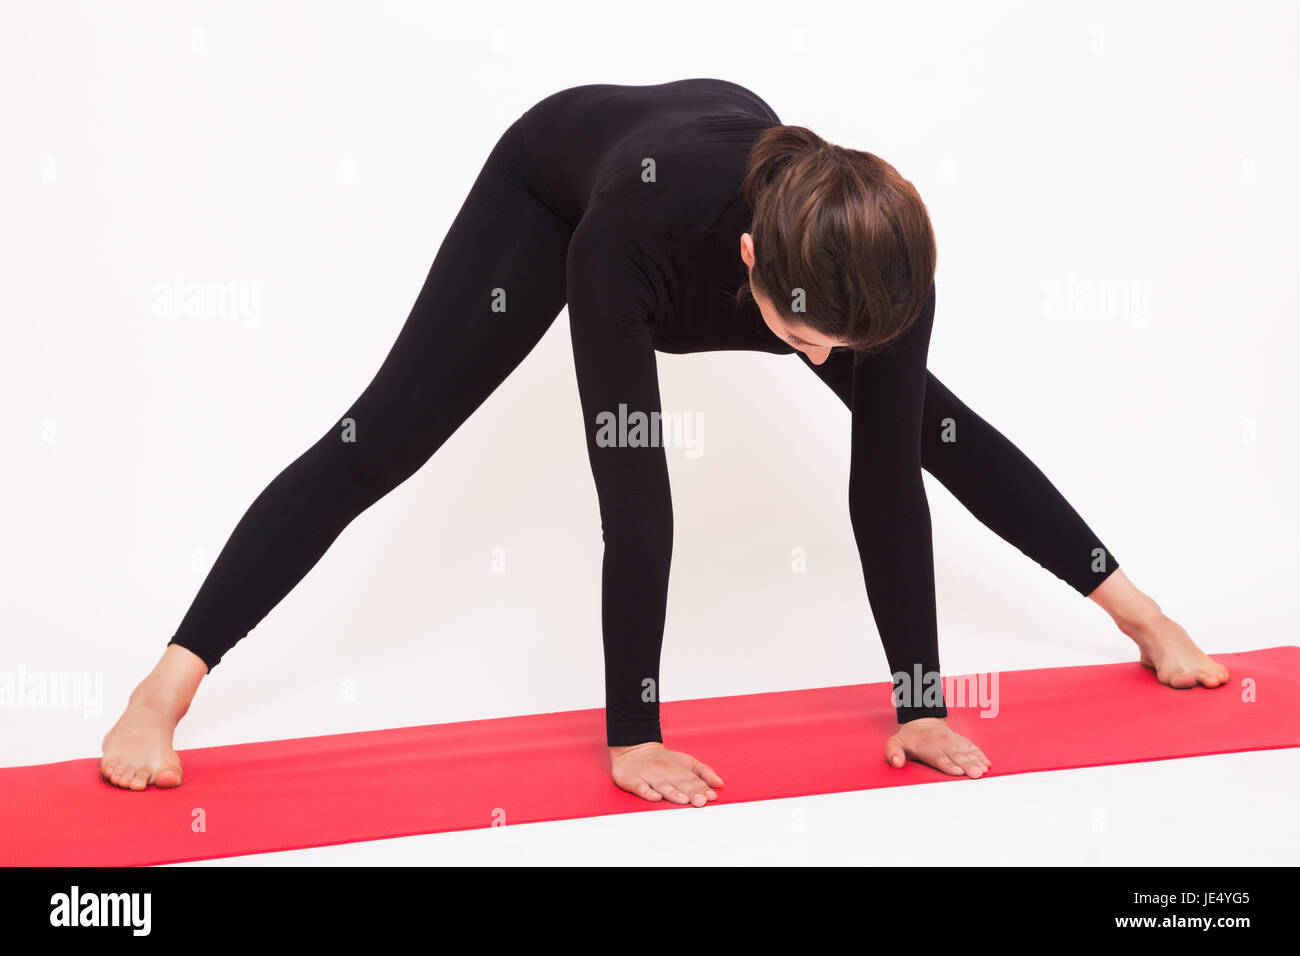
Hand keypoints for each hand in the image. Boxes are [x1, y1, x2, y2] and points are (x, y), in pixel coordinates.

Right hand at [609, 742, 723, 804]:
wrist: (635, 749)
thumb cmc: (665, 761)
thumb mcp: (687, 763)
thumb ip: (704, 773)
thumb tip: (720, 784)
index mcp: (680, 770)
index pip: (693, 781)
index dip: (702, 789)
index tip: (711, 796)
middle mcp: (666, 773)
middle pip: (680, 784)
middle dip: (691, 793)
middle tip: (701, 801)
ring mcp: (650, 776)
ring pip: (663, 786)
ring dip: (673, 793)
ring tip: (683, 800)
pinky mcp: (635, 780)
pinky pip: (641, 787)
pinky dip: (648, 792)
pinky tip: (655, 796)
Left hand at [885, 717, 990, 777]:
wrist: (922, 722)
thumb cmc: (910, 738)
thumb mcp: (896, 743)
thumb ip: (893, 753)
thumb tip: (896, 763)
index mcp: (929, 747)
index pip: (940, 758)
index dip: (949, 765)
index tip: (958, 771)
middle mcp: (944, 744)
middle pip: (957, 756)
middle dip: (968, 765)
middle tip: (977, 774)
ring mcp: (954, 742)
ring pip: (967, 752)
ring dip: (977, 761)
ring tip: (984, 769)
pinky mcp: (962, 742)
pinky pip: (973, 748)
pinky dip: (980, 755)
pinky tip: (987, 763)